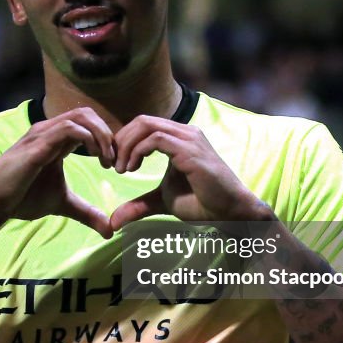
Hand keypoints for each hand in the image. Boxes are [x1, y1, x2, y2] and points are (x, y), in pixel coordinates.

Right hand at [0, 107, 114, 238]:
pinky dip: (89, 138)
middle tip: (115, 161)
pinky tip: (96, 158)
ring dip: (102, 135)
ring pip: (82, 116)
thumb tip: (109, 231)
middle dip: (108, 133)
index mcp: (56, 140)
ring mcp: (43, 134)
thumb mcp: (63, 204)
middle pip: (88, 113)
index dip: (107, 139)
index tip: (116, 164)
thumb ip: (87, 212)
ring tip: (107, 160)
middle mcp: (50, 131)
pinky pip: (69, 128)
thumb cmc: (21, 198)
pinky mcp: (38, 144)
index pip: (88, 123)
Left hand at [109, 116, 272, 230]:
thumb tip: (114, 221)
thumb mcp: (162, 201)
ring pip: (146, 126)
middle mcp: (184, 132)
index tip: (113, 164)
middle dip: (121, 141)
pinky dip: (137, 151)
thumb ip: (139, 205)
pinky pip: (156, 139)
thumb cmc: (202, 202)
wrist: (229, 212)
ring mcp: (189, 139)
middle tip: (112, 164)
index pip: (143, 125)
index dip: (123, 141)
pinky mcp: (190, 150)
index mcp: (178, 138)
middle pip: (142, 121)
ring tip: (122, 169)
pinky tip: (132, 169)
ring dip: (126, 146)